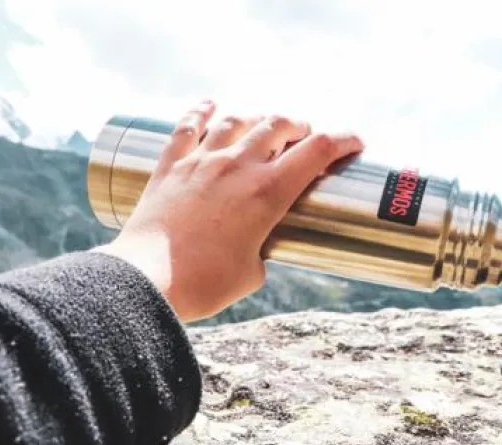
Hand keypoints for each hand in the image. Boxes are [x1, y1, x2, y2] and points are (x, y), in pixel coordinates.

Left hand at [95, 100, 363, 321]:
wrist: (146, 279)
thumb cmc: (204, 283)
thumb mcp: (252, 273)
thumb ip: (261, 250)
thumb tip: (255, 246)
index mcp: (268, 192)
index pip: (318, 150)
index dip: (344, 140)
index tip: (355, 143)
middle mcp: (238, 166)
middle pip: (279, 125)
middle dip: (300, 126)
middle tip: (306, 136)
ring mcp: (202, 162)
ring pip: (238, 120)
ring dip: (258, 118)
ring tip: (265, 126)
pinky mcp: (171, 166)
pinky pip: (187, 126)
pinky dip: (202, 112)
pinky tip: (210, 104)